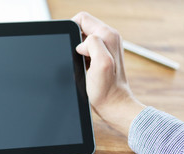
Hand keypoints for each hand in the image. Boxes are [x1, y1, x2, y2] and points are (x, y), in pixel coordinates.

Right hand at [72, 12, 145, 135]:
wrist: (113, 104)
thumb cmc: (106, 90)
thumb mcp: (100, 64)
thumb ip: (93, 45)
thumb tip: (81, 44)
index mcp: (108, 36)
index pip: (82, 18)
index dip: (71, 30)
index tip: (70, 46)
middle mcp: (110, 38)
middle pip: (83, 27)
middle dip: (74, 41)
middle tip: (78, 59)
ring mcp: (108, 46)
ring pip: (83, 38)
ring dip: (78, 50)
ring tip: (83, 65)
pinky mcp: (104, 55)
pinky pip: (86, 48)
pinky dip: (81, 57)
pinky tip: (85, 68)